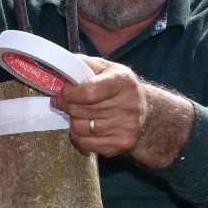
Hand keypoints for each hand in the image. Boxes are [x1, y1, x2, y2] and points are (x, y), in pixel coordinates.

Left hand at [53, 56, 193, 167]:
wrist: (147, 113)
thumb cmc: (119, 88)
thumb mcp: (106, 68)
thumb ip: (83, 64)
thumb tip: (61, 66)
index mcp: (123, 82)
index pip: (88, 91)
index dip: (68, 93)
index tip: (63, 92)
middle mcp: (128, 105)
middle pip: (79, 110)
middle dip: (66, 105)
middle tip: (66, 102)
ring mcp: (126, 127)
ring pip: (79, 128)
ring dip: (73, 121)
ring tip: (80, 114)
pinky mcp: (121, 144)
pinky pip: (85, 143)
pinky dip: (78, 136)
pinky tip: (85, 127)